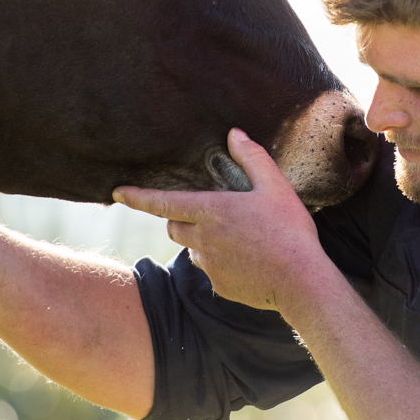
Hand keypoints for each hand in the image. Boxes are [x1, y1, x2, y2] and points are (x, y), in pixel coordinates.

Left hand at [115, 130, 333, 310]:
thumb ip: (252, 158)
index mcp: (212, 211)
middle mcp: (203, 238)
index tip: (118, 192)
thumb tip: (234, 134)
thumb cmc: (290, 231)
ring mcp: (209, 265)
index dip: (137, 197)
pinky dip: (220, 262)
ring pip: (191, 248)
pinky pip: (210, 270)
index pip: (162, 202)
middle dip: (177, 217)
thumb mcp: (275, 186)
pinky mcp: (219, 285)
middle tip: (205, 212)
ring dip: (201, 240)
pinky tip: (247, 260)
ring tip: (235, 237)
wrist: (301, 282)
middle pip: (173, 226)